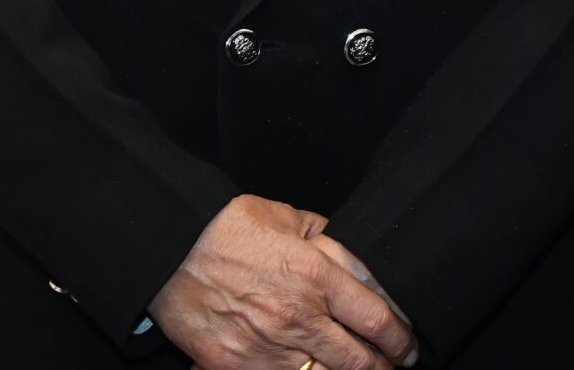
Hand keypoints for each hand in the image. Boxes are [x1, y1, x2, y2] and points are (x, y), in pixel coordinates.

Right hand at [147, 195, 417, 369]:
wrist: (167, 252)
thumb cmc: (225, 229)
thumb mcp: (284, 218)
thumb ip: (323, 237)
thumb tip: (351, 256)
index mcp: (315, 276)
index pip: (376, 319)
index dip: (399, 338)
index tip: (407, 345)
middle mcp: (299, 317)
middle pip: (359, 359)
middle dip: (383, 367)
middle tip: (392, 366)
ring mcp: (268, 348)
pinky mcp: (238, 367)